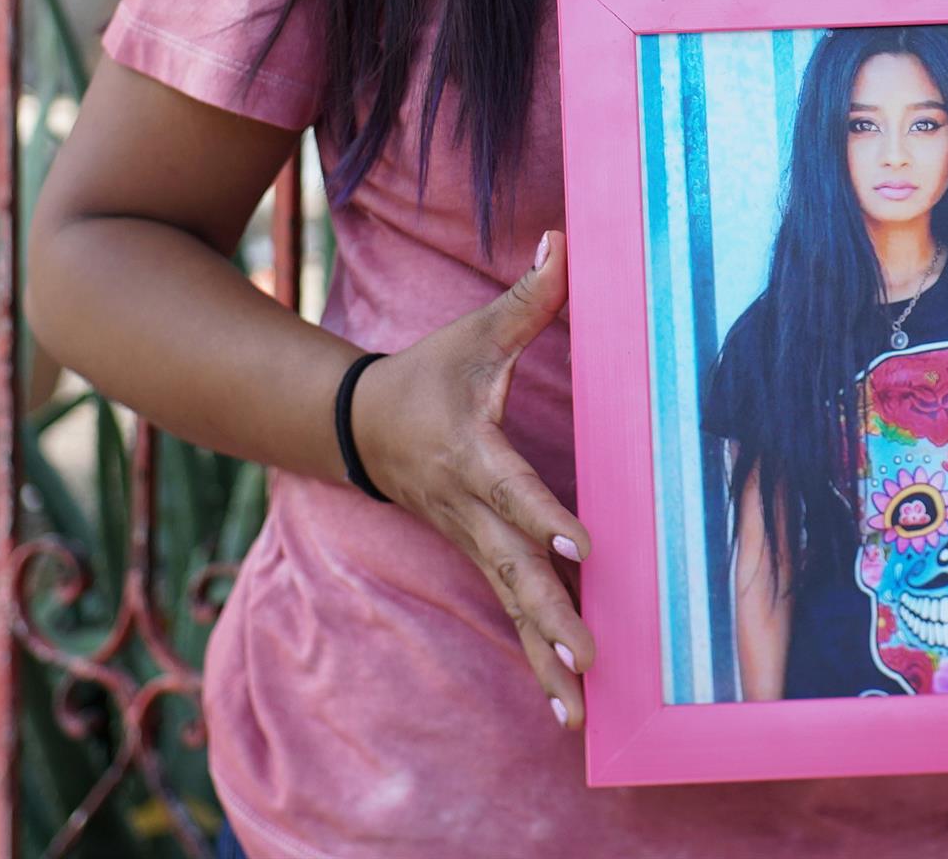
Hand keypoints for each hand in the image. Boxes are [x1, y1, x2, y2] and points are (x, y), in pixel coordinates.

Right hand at [348, 228, 593, 729]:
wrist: (359, 425)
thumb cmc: (431, 373)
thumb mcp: (475, 332)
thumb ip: (528, 294)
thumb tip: (566, 238)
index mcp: (470, 452)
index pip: (510, 486)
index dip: (541, 513)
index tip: (580, 542)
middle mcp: (467, 508)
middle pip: (511, 566)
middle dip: (547, 614)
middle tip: (588, 658)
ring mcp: (469, 540)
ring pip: (508, 603)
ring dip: (541, 656)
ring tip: (577, 709)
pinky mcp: (476, 557)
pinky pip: (506, 611)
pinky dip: (532, 659)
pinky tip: (564, 707)